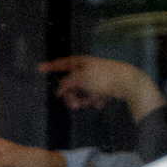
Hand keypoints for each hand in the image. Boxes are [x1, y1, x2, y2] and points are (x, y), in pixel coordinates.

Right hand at [42, 55, 164, 120]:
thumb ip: (66, 84)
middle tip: (74, 104)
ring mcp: (95, 79)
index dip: (50, 66)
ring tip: (91, 102)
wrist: (128, 83)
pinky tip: (101, 101)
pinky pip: (92, 97)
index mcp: (80, 62)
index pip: (61, 63)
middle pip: (70, 83)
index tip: (39, 68)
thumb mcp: (80, 79)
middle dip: (70, 94)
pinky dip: (94, 100)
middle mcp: (87, 69)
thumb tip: (59, 91)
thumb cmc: (102, 77)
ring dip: (82, 99)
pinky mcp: (104, 88)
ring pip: (80, 92)